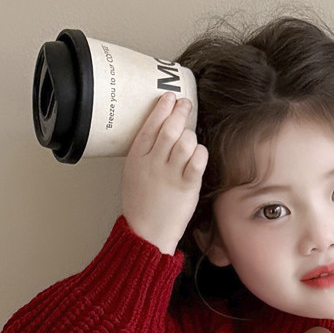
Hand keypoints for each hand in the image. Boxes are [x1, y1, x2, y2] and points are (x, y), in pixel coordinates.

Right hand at [121, 92, 206, 254]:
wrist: (146, 233)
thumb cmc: (140, 205)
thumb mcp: (133, 173)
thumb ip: (145, 152)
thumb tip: (159, 131)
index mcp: (137, 157)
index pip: (151, 125)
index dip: (162, 108)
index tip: (170, 98)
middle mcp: (154, 163)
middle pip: (170, 128)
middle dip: (180, 112)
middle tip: (186, 104)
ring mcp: (171, 174)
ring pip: (186, 141)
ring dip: (191, 135)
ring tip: (191, 139)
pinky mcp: (187, 186)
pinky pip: (198, 160)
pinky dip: (201, 153)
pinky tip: (199, 154)